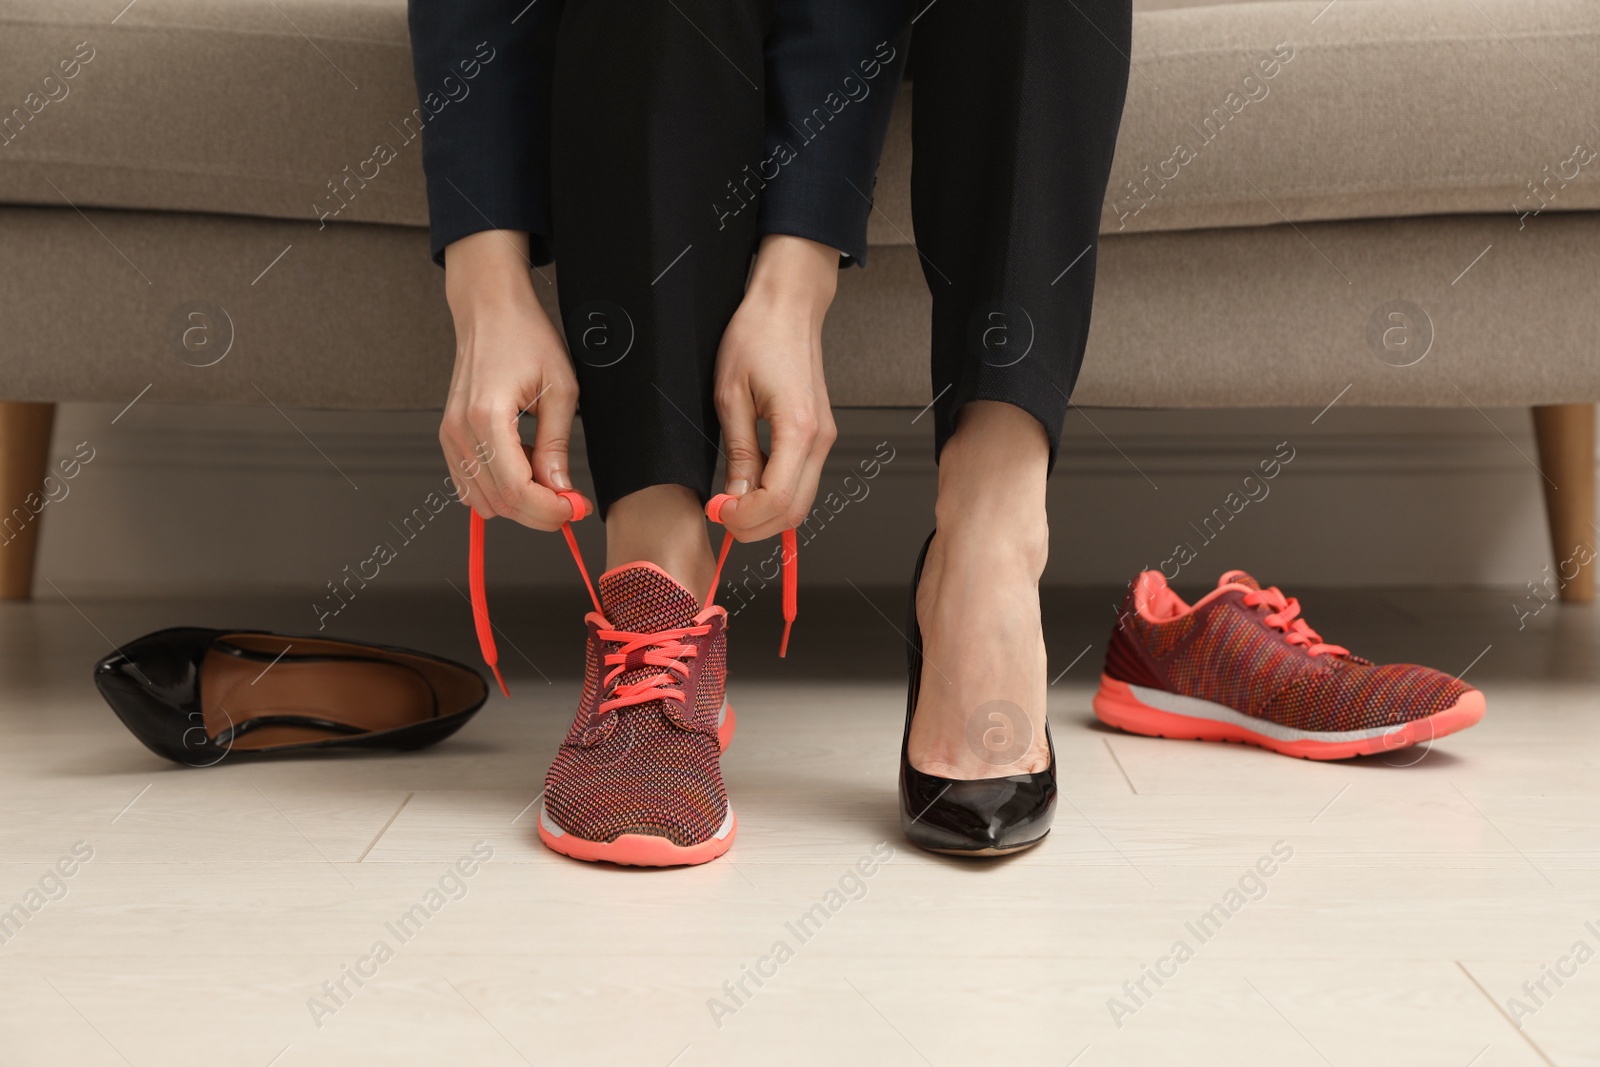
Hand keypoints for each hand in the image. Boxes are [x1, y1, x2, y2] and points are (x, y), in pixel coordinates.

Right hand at [439, 230, 584, 529]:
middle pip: (499, 502)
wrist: (490, 311)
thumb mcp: (560, 389)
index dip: (550, 510)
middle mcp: (461, 431)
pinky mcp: (450, 437)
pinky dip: (500, 489)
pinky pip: (471, 484)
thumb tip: (560, 488)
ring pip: (483, 500)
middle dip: (539, 512)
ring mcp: (450, 436)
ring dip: (520, 502)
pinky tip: (524, 466)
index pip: (516, 490)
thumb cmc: (523, 336)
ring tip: (548, 475)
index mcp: (487, 417)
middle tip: (571, 501)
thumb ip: (556, 445)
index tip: (575, 508)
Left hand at [713, 235, 839, 541]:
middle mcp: (819, 439)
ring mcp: (824, 438)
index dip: (746, 517)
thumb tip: (733, 496)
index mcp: (798, 429)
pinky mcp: (819, 435)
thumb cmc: (758, 337)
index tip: (718, 513)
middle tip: (721, 517)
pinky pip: (802, 480)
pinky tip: (749, 487)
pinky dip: (776, 495)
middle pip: (796, 510)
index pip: (777, 499)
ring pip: (801, 500)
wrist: (788, 307)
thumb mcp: (730, 396)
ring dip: (767, 513)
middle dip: (757, 526)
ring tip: (731, 502)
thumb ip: (737, 452)